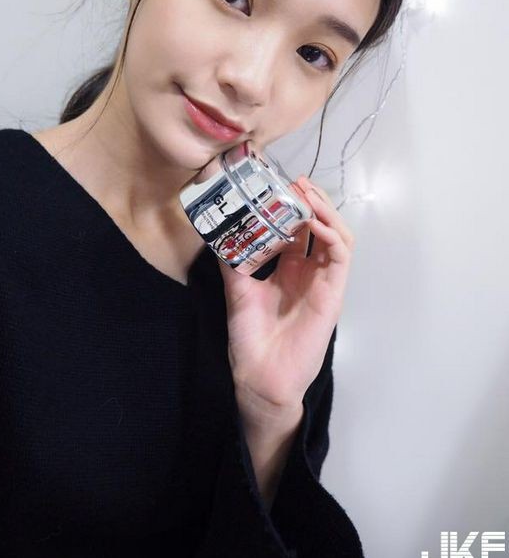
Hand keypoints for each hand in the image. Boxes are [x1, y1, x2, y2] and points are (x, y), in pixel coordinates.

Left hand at [216, 174, 355, 426]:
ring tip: (308, 194)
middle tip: (297, 182)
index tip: (278, 185)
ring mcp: (325, 282)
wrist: (260, 376)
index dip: (293, 206)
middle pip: (322, 227)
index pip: (299, 229)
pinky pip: (341, 256)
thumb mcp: (238, 288)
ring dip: (326, 212)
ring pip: (338, 236)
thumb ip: (233, 260)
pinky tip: (314, 222)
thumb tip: (216, 231)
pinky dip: (332, 234)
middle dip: (313, 202)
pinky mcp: (333, 293)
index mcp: (291, 270)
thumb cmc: (251, 337)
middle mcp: (311, 272)